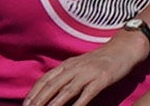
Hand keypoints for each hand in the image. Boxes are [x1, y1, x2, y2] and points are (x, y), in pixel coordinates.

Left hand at [19, 28, 149, 105]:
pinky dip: (78, 104)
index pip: (46, 78)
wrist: (124, 48)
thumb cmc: (100, 60)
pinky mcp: (102, 79)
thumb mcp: (79, 64)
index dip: (34, 92)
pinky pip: (87, 94)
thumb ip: (65, 75)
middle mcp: (76, 67)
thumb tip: (48, 92)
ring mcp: (89, 73)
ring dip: (54, 103)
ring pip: (67, 90)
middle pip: (53, 85)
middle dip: (40, 100)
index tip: (26, 104)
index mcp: (68, 64)